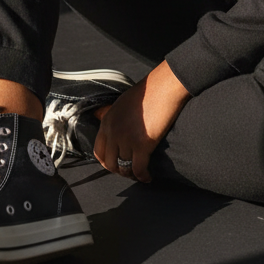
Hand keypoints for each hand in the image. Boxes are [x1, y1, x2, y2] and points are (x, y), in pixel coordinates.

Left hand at [93, 61, 191, 182]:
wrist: (165, 86)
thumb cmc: (149, 91)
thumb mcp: (123, 102)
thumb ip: (116, 118)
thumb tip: (114, 128)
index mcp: (107, 121)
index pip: (98, 151)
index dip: (107, 162)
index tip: (116, 164)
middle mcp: (113, 131)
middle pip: (110, 163)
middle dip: (120, 170)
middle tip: (129, 171)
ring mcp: (126, 139)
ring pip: (125, 168)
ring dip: (132, 174)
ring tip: (139, 174)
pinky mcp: (142, 145)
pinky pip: (139, 169)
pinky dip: (143, 176)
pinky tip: (148, 177)